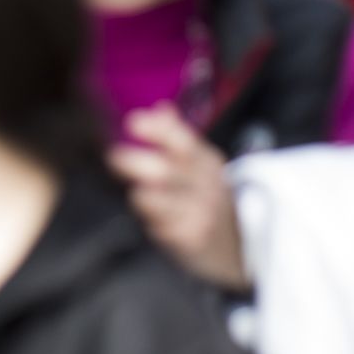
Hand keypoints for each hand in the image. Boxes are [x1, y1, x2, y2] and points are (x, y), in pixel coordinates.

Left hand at [109, 105, 247, 291]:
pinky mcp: (191, 241)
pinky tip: (159, 220)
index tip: (132, 122)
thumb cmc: (211, 198)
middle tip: (113, 155)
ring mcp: (199, 214)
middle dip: (134, 162)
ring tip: (141, 195)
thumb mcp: (203, 164)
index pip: (183, 141)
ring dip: (141, 195)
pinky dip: (152, 221)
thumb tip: (160, 107)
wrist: (240, 245)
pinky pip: (157, 227)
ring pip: (154, 200)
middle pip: (165, 170)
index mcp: (208, 162)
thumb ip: (179, 136)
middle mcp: (206, 186)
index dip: (157, 130)